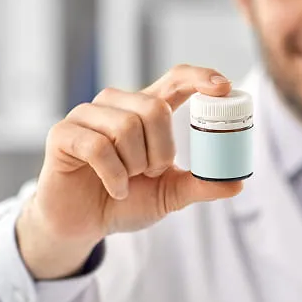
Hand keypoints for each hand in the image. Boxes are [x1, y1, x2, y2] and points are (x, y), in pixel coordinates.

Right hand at [17, 64, 243, 278]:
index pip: (175, 80)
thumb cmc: (125, 200)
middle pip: (154, 108)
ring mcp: (87, 116)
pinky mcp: (64, 134)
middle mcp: (117, 105)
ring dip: (134, 165)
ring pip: (127, 126)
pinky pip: (98, 147)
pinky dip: (114, 177)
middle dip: (161, 150)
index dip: (199, 77)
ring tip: (127, 180)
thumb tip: (237, 183)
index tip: (222, 86)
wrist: (83, 224)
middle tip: (150, 172)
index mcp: (146, 112)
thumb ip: (200, 185)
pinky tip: (115, 190)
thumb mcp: (170, 193)